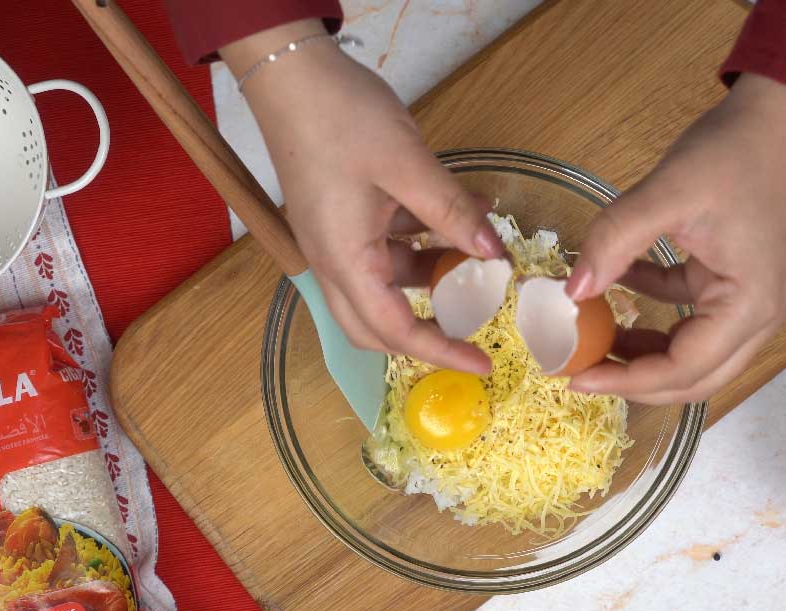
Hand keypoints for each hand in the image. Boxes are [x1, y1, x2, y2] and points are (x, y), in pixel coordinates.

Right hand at [223, 21, 502, 373]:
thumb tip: (495, 254)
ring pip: (387, 281)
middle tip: (474, 329)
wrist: (290, 71)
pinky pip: (386, 244)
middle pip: (377, 325)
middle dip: (427, 332)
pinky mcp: (341, 213)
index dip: (440, 352)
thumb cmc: (340, 116)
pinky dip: (424, 238)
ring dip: (434, 276)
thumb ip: (452, 213)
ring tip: (483, 255)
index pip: (394, 331)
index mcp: (344, 261)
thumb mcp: (407, 165)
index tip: (482, 363)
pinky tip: (463, 211)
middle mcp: (334, 260)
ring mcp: (335, 237)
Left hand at [566, 74, 785, 403]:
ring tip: (592, 340)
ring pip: (693, 350)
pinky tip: (615, 287)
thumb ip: (616, 240)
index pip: (685, 369)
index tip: (576, 377)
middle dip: (636, 381)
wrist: (784, 111)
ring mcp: (751, 298)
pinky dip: (653, 309)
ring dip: (644, 350)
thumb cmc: (738, 150)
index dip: (627, 382)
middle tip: (578, 371)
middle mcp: (760, 315)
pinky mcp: (737, 277)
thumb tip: (572, 291)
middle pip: (695, 377)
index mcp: (750, 306)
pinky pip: (691, 312)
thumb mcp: (669, 191)